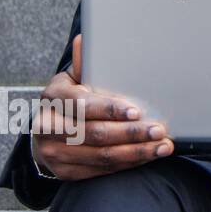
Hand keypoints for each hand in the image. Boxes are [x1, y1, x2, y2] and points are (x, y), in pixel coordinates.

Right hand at [31, 34, 173, 180]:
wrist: (47, 131)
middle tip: (159, 130)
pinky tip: (148, 156)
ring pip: (101, 156)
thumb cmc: (71, 99)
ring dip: (136, 152)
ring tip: (163, 146)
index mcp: (53, 98)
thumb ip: (84, 63)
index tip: (136, 111)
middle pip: (95, 134)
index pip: (83, 105)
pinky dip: (128, 163)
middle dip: (131, 133)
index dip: (110, 109)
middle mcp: (48, 127)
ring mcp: (53, 153)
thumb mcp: (74, 78)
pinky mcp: (64, 172)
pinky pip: (101, 170)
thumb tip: (86, 39)